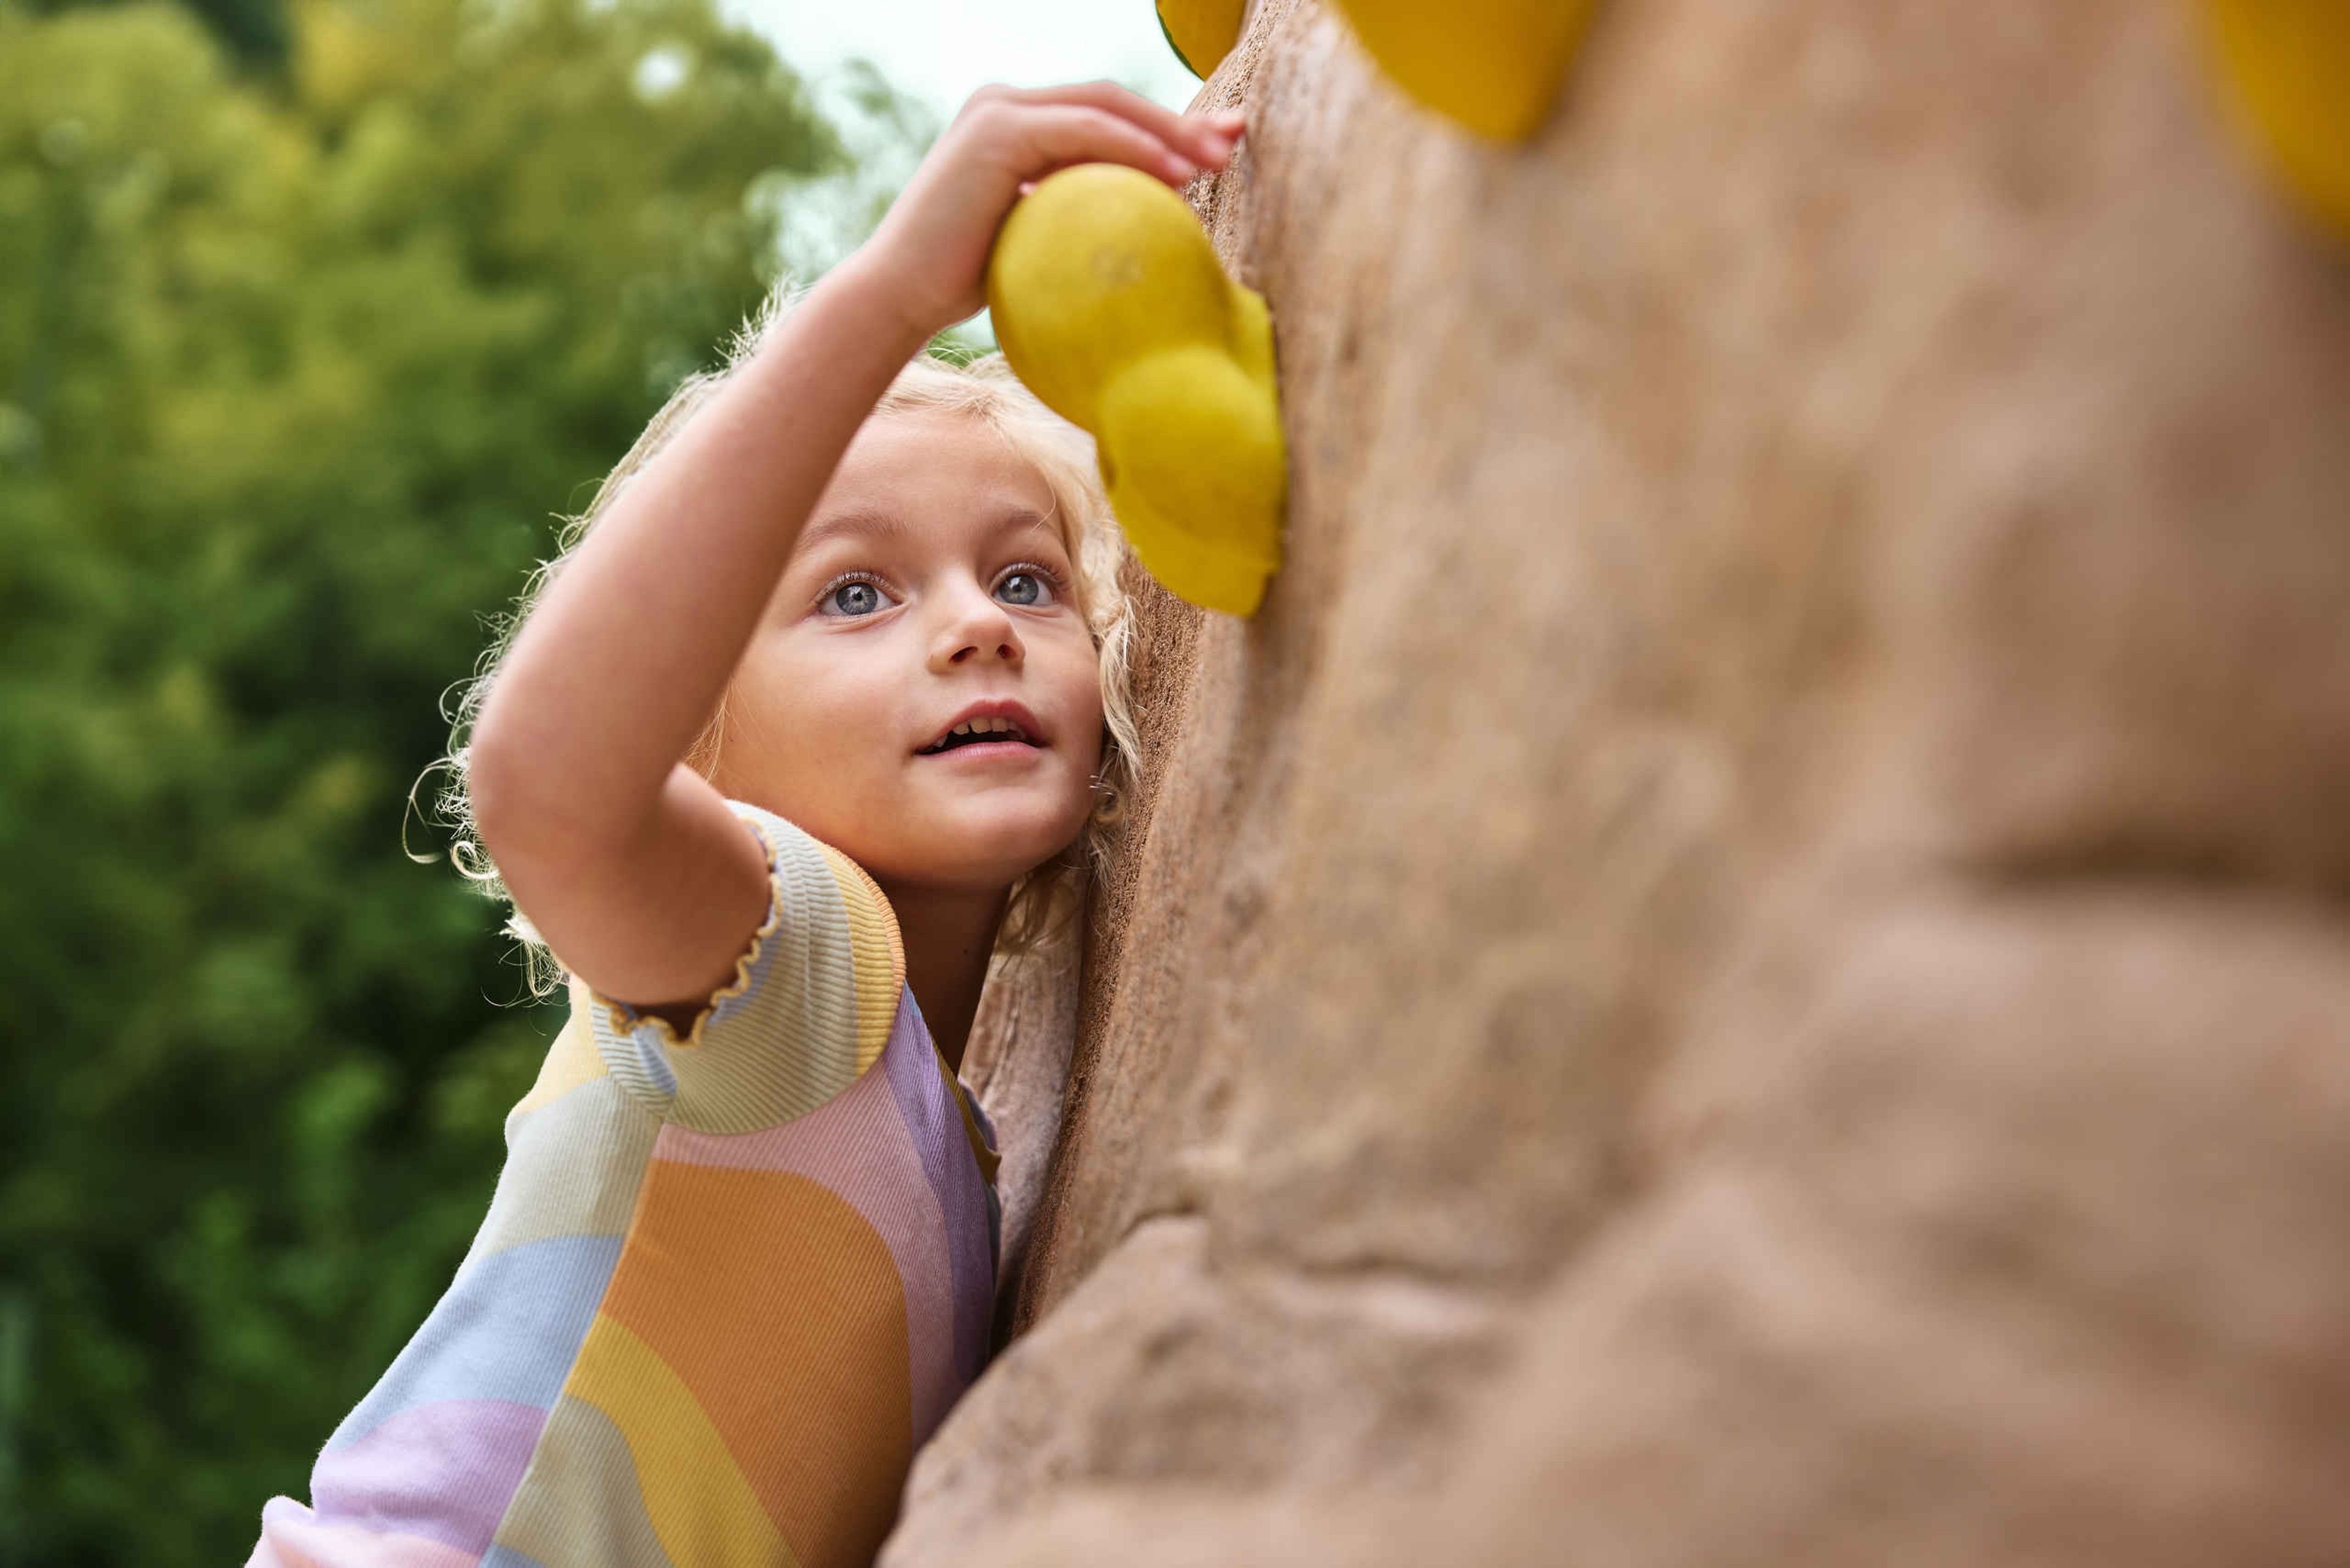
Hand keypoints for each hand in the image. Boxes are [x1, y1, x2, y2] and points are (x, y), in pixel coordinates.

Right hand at [851, 83, 1246, 340]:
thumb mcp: (1036, 241)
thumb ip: (1077, 217)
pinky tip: (1178, 172)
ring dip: (1169, 131)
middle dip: (1180, 119)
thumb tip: (1144, 236)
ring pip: (1105, 107)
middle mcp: (1005, 103)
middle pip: (1113, 100)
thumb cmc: (966, 287)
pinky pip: (1086, 131)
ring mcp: (999, 110)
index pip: (1105, 115)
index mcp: (1015, 124)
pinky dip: (1136, 148)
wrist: (899, 297)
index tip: (1221, 146)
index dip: (1166, 126)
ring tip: (1218, 158)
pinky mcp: (998, 130)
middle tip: (1236, 140)